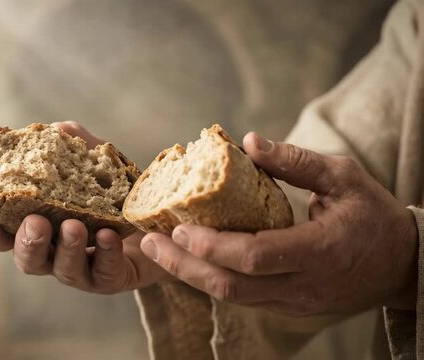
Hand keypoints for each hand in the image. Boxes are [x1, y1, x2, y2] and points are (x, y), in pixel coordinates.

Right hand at [0, 121, 169, 293]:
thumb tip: (53, 130)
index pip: (5, 235)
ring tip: (74, 225)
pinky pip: (105, 272)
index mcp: (40, 225)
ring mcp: (83, 268)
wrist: (156, 216)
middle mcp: (55, 251)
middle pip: (29, 259)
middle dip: (28, 242)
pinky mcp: (112, 277)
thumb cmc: (113, 188)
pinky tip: (108, 235)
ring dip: (67, 247)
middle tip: (35, 222)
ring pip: (65, 269)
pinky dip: (105, 253)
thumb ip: (71, 142)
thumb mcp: (94, 160)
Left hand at [139, 132, 418, 314]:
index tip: (180, 227)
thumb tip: (249, 142)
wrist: (402, 264)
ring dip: (191, 275)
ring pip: (232, 297)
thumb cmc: (373, 214)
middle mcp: (303, 285)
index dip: (214, 246)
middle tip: (150, 242)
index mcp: (320, 250)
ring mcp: (295, 302)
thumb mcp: (343, 177)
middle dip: (185, 266)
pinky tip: (189, 258)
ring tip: (158, 249)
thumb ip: (296, 161)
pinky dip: (211, 278)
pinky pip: (242, 297)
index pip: (256, 257)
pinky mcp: (288, 306)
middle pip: (232, 286)